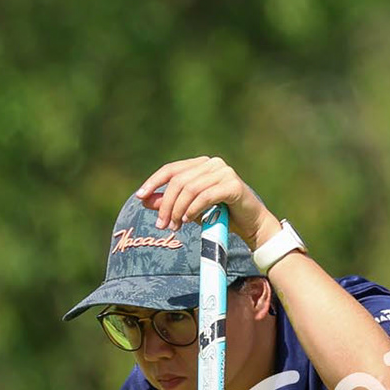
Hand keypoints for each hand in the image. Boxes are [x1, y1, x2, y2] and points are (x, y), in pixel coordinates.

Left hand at [134, 155, 276, 247]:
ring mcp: (224, 172)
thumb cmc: (219, 215)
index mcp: (201, 164)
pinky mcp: (233, 185)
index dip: (153, 182)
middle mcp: (213, 164)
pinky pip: (205, 196)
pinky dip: (193, 209)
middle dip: (166, 204)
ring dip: (178, 210)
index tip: (139, 197)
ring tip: (175, 226)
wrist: (250, 225)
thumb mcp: (188, 209)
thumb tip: (144, 200)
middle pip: (178, 180)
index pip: (171, 169)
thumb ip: (168, 202)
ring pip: (190, 189)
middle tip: (162, 224)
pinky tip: (187, 220)